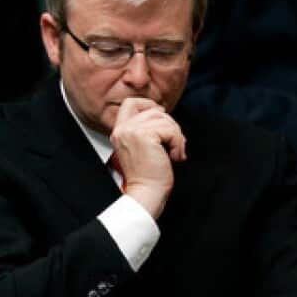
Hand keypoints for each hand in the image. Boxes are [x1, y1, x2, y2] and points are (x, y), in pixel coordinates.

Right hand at [108, 97, 185, 218]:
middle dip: (170, 125)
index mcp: (119, 131)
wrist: (146, 192)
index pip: (131, 103)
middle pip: (154, 111)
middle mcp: (123, 129)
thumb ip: (145, 128)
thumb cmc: (148, 174)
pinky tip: (174, 157)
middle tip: (172, 145)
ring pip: (165, 119)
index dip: (149, 105)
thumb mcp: (142, 145)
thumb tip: (162, 111)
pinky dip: (178, 144)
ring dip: (176, 136)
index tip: (161, 120)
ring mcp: (132, 131)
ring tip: (174, 153)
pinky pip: (171, 130)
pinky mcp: (145, 136)